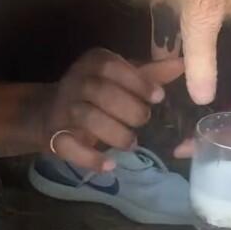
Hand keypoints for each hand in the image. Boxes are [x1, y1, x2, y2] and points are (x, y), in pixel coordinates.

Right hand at [0, 49, 182, 167]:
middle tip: (144, 121)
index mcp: (92, 63)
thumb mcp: (121, 79)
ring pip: (86, 118)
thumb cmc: (96, 93)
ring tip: (131, 143)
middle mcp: (74, 82)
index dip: (137, 82)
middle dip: (128, 109)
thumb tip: (182, 64)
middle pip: (100, 92)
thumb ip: (150, 74)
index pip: (111, 67)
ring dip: (114, 133)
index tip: (158, 97)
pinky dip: (90, 158)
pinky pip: (68, 146)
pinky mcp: (53, 136)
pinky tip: (109, 165)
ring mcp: (62, 109)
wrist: (48, 112)